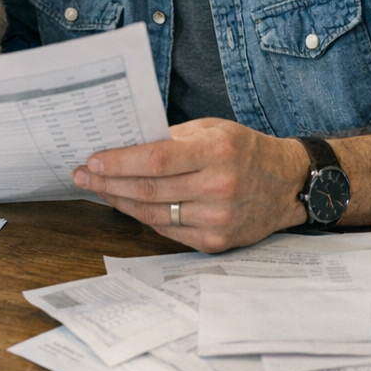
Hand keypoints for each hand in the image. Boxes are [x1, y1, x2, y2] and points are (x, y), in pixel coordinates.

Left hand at [71, 118, 311, 251]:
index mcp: (217, 152)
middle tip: (82, 176)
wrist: (288, 184)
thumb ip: (170, 138)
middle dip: (107, 183)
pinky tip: (126, 204)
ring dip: (119, 201)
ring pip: (153, 214)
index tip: (92, 160)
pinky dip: (143, 216)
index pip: (156, 160)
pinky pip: (167, 230)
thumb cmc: (244, 150)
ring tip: (97, 189)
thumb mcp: (212, 129)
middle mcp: (218, 187)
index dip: (119, 162)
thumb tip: (122, 145)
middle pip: (149, 190)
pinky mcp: (215, 241)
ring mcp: (217, 219)